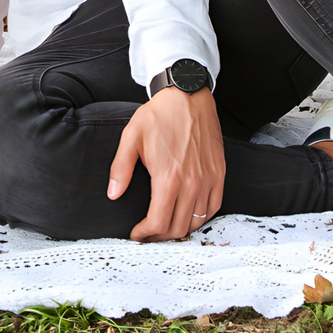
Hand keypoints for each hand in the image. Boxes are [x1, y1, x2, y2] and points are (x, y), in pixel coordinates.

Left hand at [108, 86, 224, 241]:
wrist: (188, 95)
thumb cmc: (159, 115)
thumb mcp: (131, 138)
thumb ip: (120, 169)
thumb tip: (113, 194)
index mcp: (168, 178)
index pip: (158, 223)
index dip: (144, 235)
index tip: (137, 234)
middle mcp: (191, 183)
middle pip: (177, 228)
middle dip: (159, 237)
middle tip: (148, 234)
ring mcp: (208, 179)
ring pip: (196, 221)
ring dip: (179, 229)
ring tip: (166, 226)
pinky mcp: (219, 173)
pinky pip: (213, 207)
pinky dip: (201, 218)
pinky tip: (188, 214)